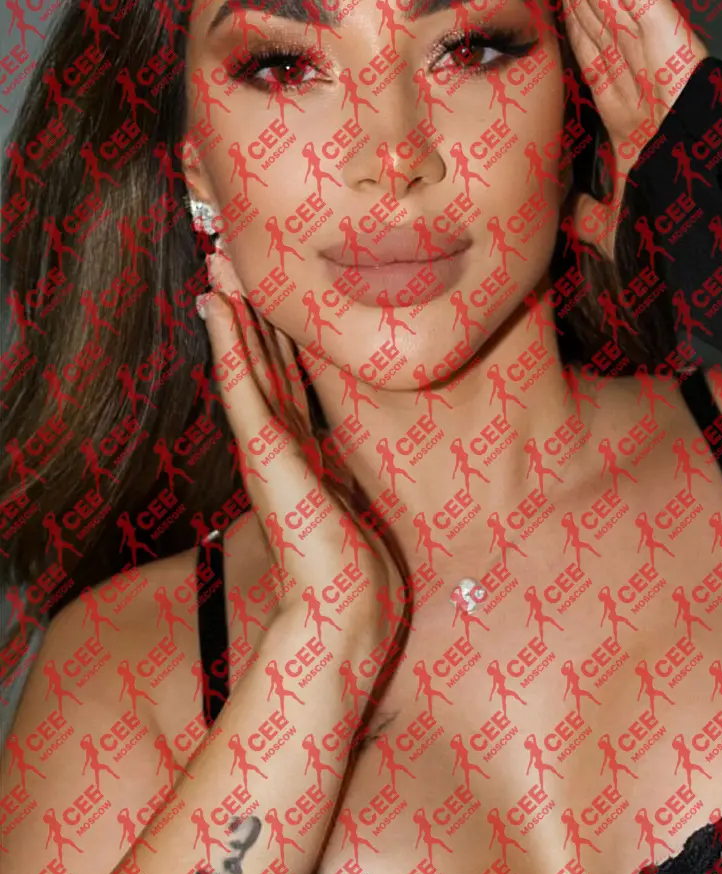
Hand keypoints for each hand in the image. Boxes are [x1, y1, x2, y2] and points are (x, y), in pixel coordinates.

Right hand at [198, 250, 402, 639]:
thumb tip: (356, 475)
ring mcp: (267, 448)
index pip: (284, 384)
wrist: (344, 609)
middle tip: (227, 265)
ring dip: (230, 315)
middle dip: (247, 315)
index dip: (272, 341)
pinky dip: (226, 345)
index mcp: (301, 457)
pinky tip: (215, 308)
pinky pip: (241, 386)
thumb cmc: (355, 574)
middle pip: (260, 365)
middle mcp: (279, 447)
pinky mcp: (264, 453)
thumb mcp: (356, 509)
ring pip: (245, 365)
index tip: (264, 301)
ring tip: (214, 268)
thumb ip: (348, 482)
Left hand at [517, 0, 708, 258]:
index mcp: (631, 109)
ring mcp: (661, 58)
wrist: (717, 232)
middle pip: (591, 0)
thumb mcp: (624, 222)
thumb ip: (598, 215)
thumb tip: (579, 216)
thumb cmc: (681, 227)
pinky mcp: (677, 49)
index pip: (589, 39)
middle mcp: (643, 74)